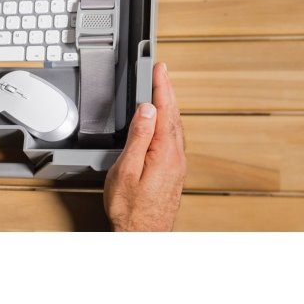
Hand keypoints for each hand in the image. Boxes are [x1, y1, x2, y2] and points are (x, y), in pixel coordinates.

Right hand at [104, 63, 185, 231]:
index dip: (161, 86)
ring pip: (175, 126)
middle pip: (173, 115)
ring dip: (169, 105)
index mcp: (165, 152)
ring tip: (162, 89)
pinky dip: (169, 121)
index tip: (159, 68)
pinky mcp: (174, 171)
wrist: (142, 235)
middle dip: (167, 90)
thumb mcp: (127, 170)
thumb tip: (147, 109)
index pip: (164, 110)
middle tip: (161, 71)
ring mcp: (177, 164)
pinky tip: (163, 120)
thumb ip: (139, 137)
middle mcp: (176, 156)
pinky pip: (173, 137)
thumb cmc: (130, 208)